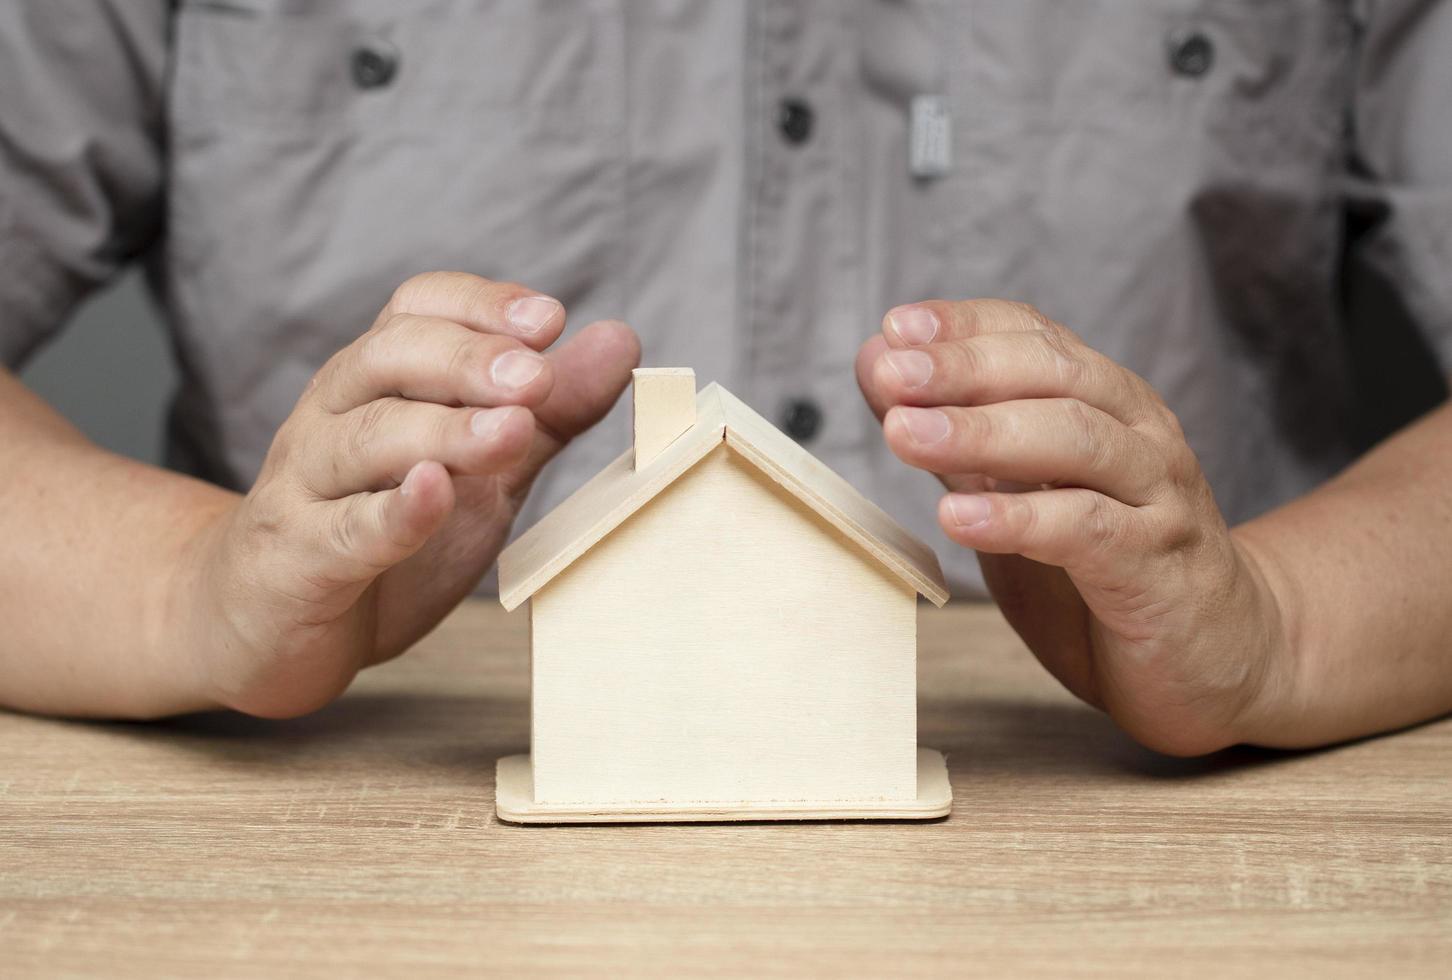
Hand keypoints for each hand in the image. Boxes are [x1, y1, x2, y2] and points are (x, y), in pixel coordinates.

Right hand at [175, 272, 639, 716]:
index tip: (549, 318)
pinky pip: (343, 530)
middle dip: (468, 360)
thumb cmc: (380, 532)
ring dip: (444, 430)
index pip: (414, 311)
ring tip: (512, 431)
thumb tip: (621, 340)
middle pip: (388, 359)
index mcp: (375, 383)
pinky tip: (433, 493)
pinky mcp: (296, 561)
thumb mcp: (480, 469)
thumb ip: (547, 411)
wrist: (265, 625)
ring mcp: (304, 487)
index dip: (479, 305)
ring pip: (366, 438)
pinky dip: (392, 513)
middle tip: (537, 375)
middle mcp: (332, 417)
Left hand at [857, 300, 1290, 754]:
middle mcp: (1137, 433)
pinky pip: (1086, 529)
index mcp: (1104, 403)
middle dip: (964, 367)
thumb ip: (957, 439)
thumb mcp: (1017, 495)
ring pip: (1074, 439)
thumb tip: (877, 368)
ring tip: (904, 434)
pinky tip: (958, 517)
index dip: (965, 326)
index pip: (1035, 337)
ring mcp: (1155, 495)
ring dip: (981, 432)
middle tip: (889, 372)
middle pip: (1053, 374)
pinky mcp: (1158, 565)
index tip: (895, 328)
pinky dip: (1018, 519)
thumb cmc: (1108, 569)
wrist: (1220, 655)